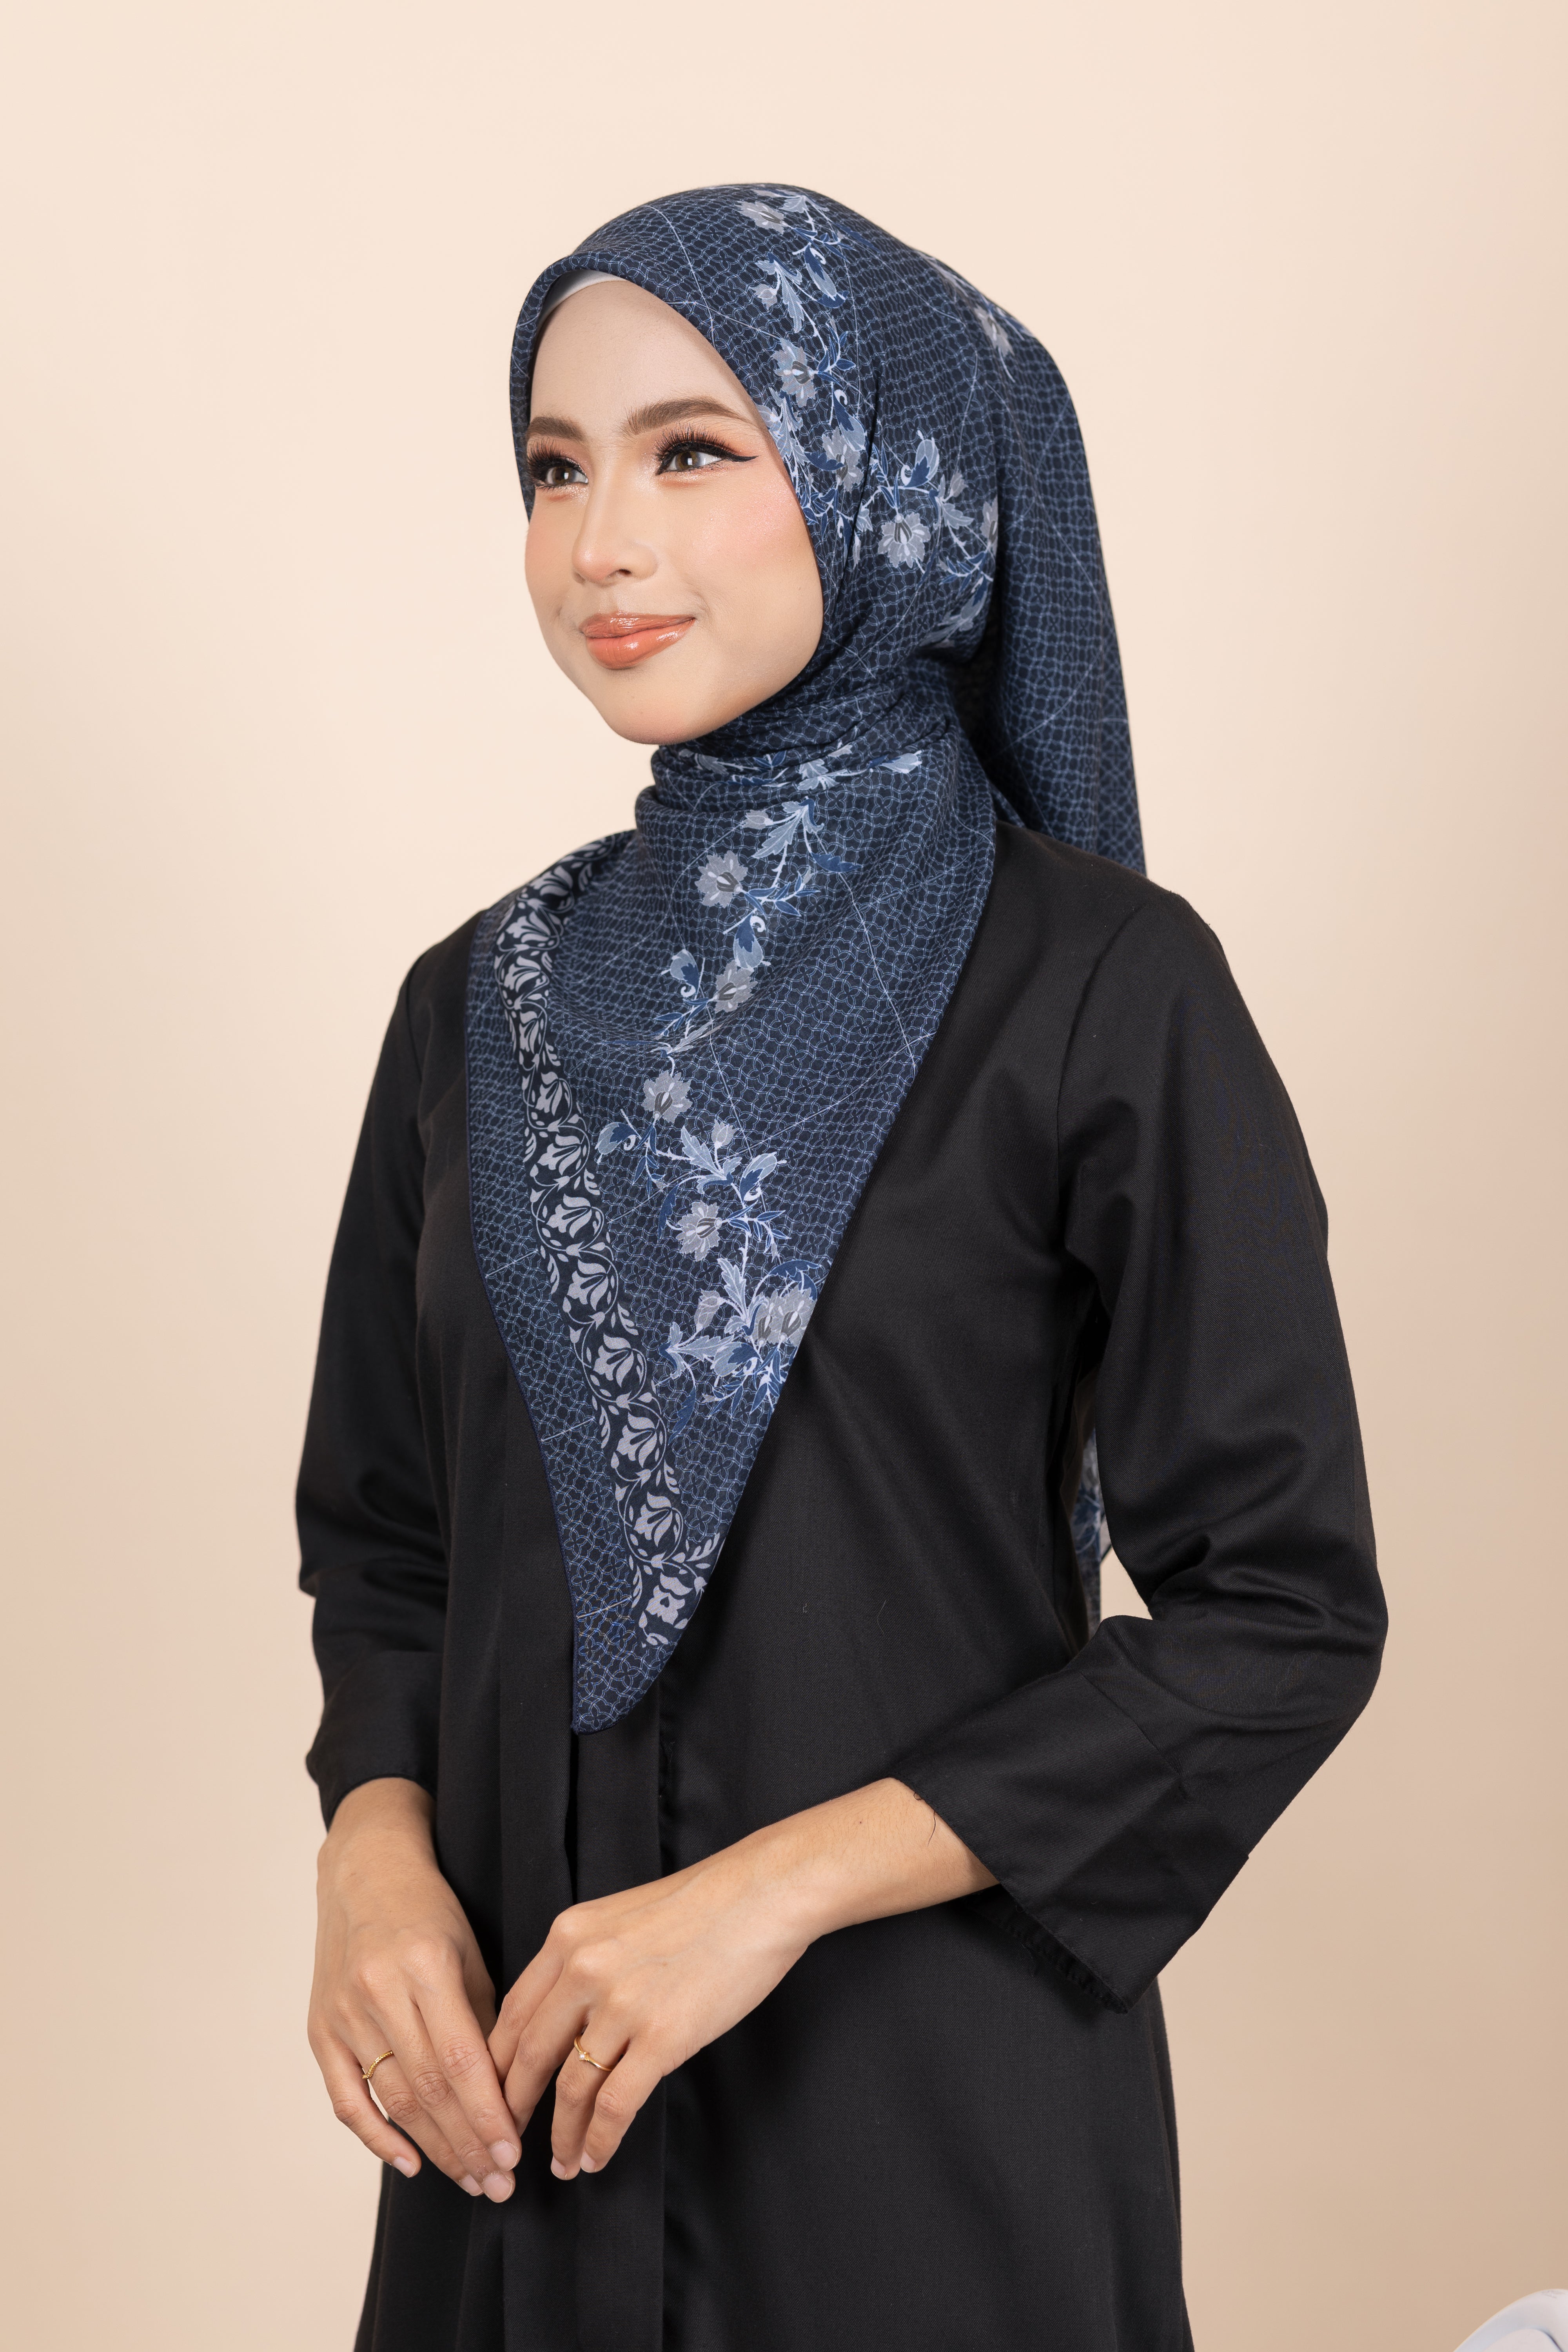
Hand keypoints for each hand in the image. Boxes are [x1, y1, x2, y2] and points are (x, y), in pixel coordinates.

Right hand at [308, 1777, 519, 2201]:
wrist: (365, 1873)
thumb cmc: (430, 1911)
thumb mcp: (469, 1952)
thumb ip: (486, 2019)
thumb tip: (509, 2094)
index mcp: (425, 1965)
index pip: (461, 2061)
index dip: (488, 2115)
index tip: (514, 2155)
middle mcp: (379, 1991)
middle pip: (429, 2089)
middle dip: (468, 2144)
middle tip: (499, 2184)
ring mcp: (343, 2013)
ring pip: (394, 2100)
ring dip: (434, 2149)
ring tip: (469, 2180)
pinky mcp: (319, 2029)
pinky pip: (346, 2098)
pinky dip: (376, 2137)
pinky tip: (408, 2162)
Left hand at [489, 1778, 992, 2179]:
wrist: (762, 1895)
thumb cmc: (701, 1905)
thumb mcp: (619, 1918)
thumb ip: (583, 1961)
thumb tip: (561, 2017)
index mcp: (568, 1937)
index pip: (512, 2014)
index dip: (497, 2066)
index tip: (493, 2096)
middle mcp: (583, 1969)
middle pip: (529, 2056)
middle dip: (514, 2109)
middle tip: (509, 2141)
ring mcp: (621, 2005)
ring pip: (571, 2087)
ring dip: (562, 2134)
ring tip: (563, 2162)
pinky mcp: (662, 2037)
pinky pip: (616, 2105)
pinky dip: (600, 2139)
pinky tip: (597, 2157)